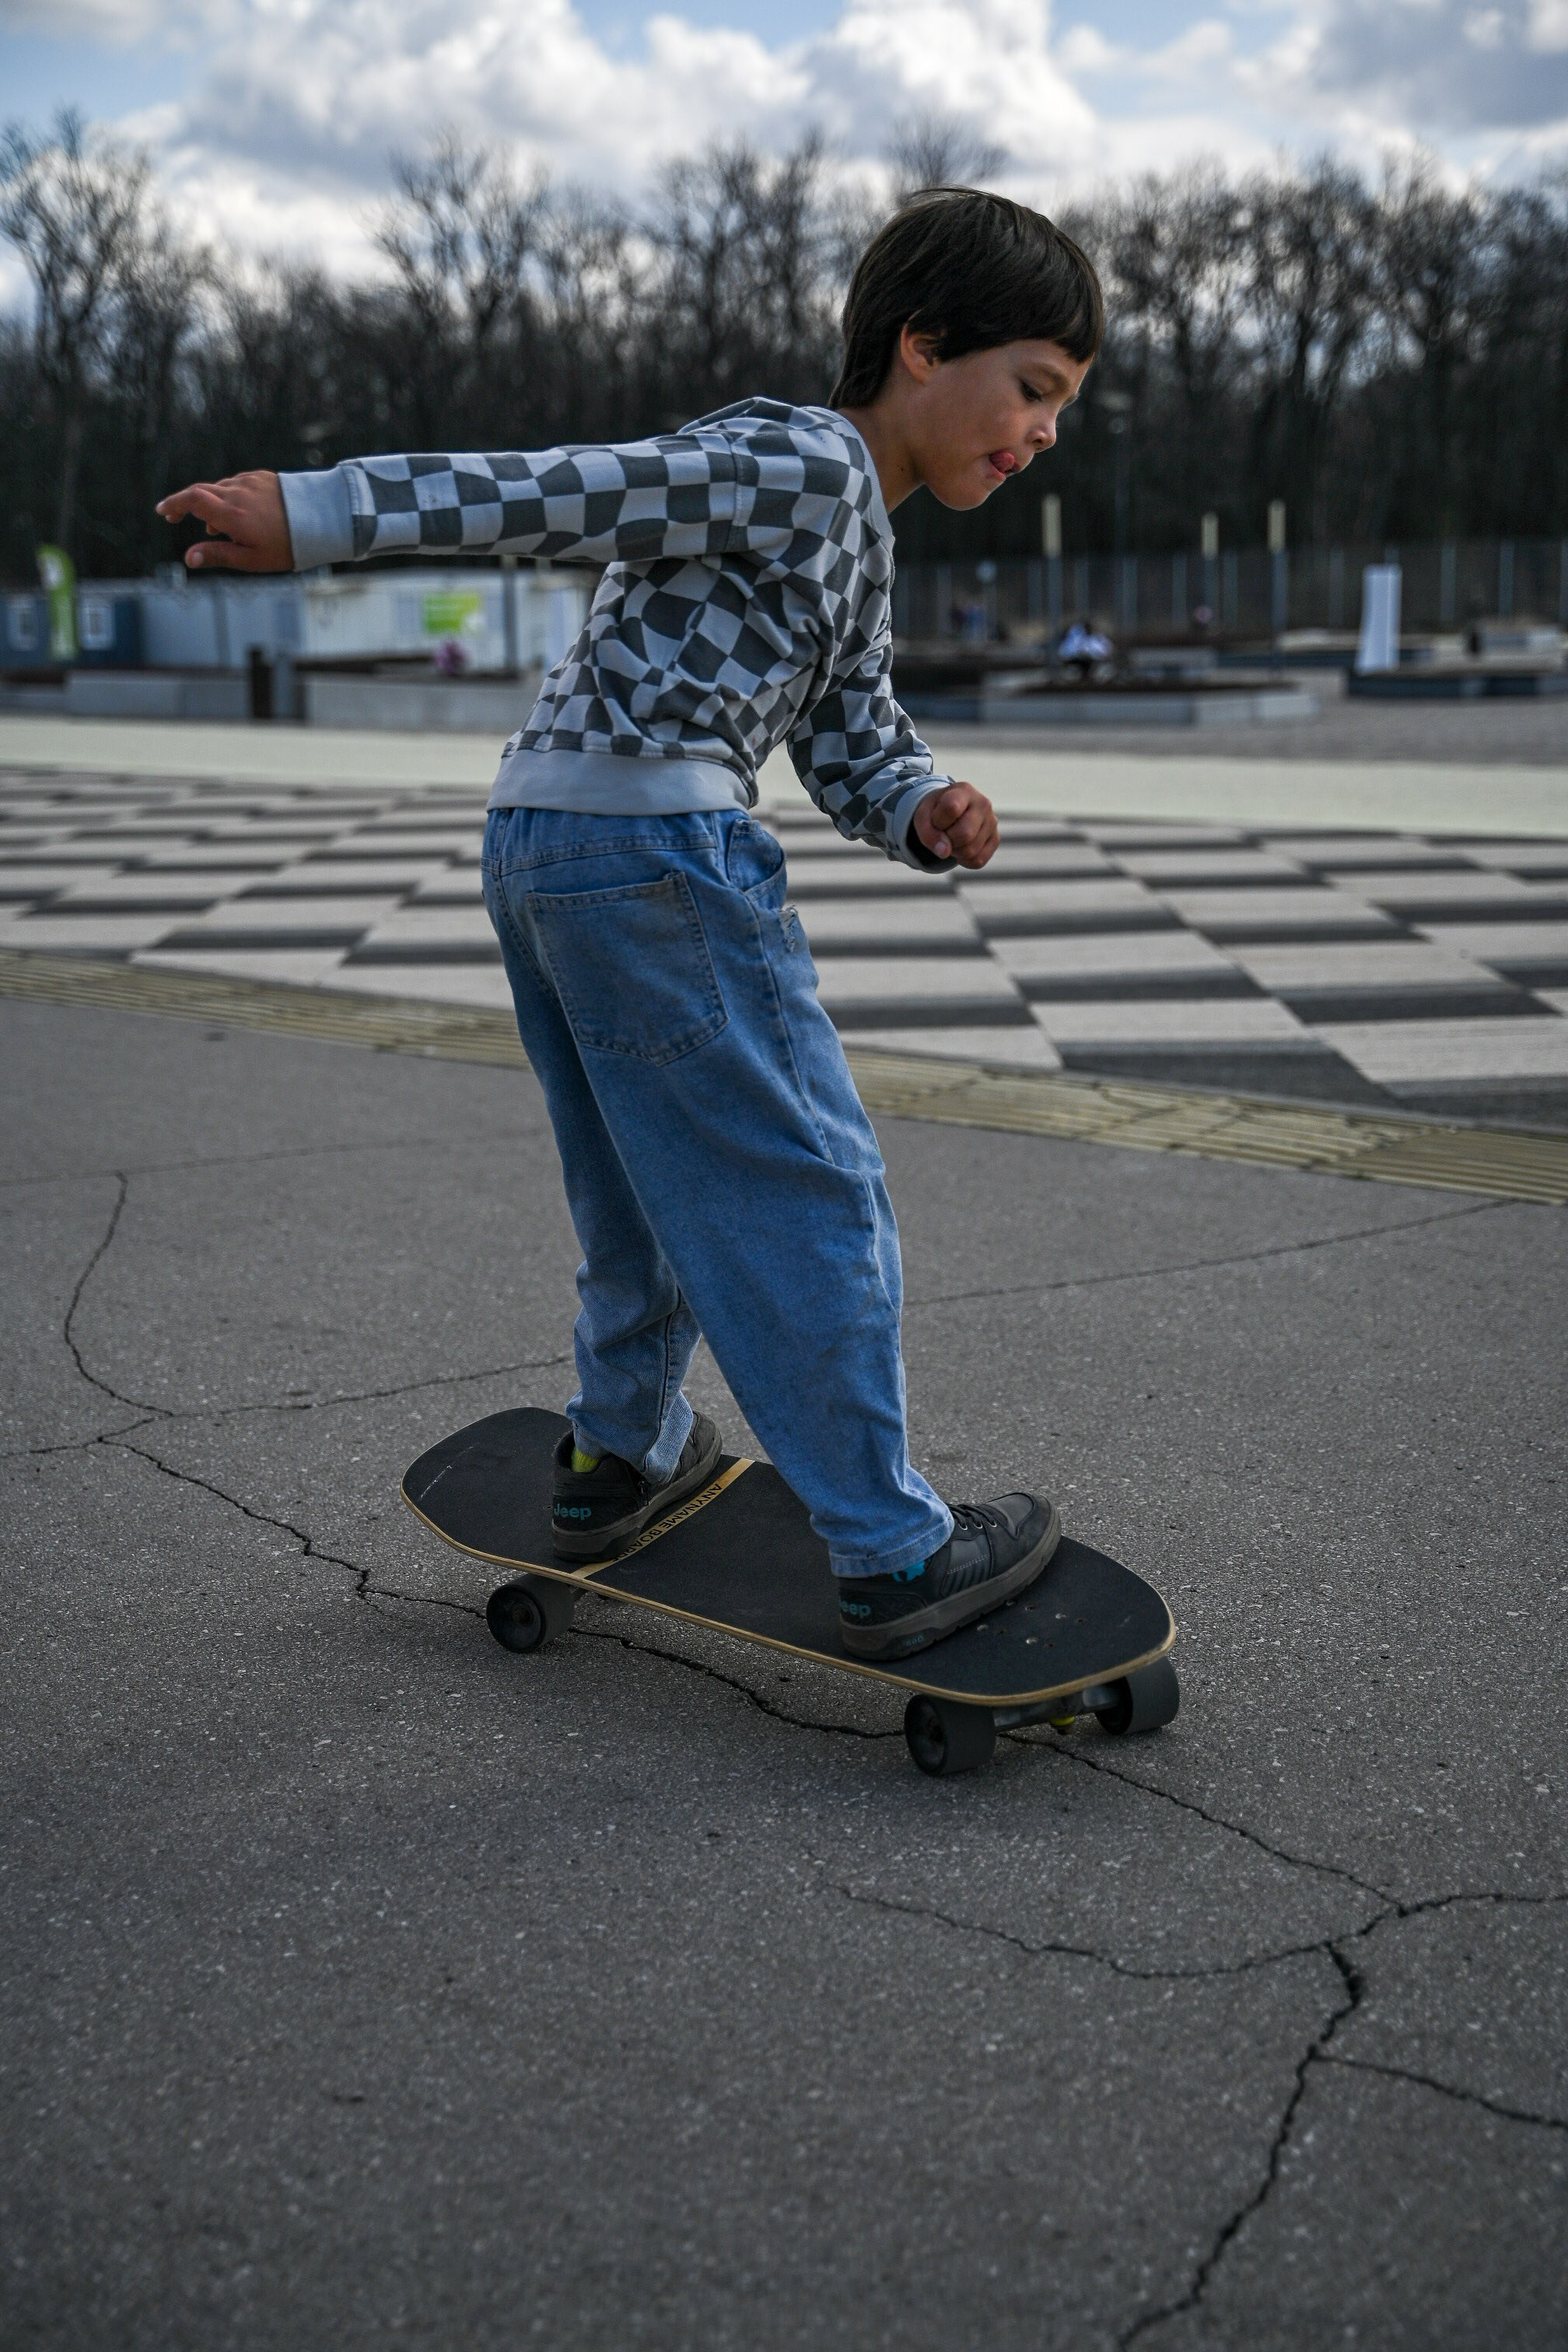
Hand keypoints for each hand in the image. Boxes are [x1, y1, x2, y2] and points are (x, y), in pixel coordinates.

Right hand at [155, 470, 291, 572]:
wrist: (323, 520)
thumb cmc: (288, 547)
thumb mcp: (252, 559)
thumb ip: (218, 555)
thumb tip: (188, 559)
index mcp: (231, 514)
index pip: (191, 500)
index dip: (173, 504)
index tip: (162, 511)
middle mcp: (237, 493)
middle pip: (201, 491)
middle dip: (185, 503)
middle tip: (176, 517)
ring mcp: (250, 482)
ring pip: (220, 489)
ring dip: (211, 504)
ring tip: (217, 528)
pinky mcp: (263, 477)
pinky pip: (237, 484)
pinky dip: (229, 496)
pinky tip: (238, 512)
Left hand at [912, 781, 998, 869]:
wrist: (950, 812)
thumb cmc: (936, 812)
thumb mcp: (923, 816)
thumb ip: (927, 832)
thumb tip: (944, 853)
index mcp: (964, 791)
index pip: (952, 808)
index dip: (938, 821)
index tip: (935, 820)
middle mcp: (983, 804)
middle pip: (964, 834)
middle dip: (947, 840)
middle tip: (943, 833)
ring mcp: (992, 822)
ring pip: (970, 851)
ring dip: (954, 851)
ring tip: (952, 838)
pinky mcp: (995, 839)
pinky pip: (978, 861)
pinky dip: (963, 860)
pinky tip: (961, 847)